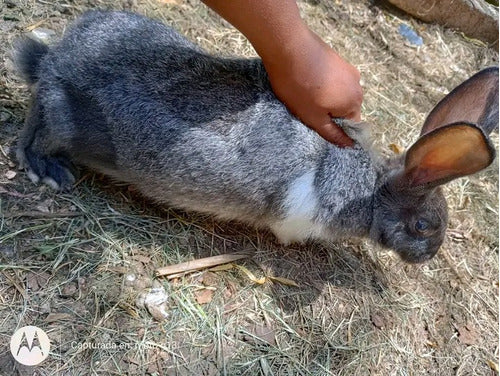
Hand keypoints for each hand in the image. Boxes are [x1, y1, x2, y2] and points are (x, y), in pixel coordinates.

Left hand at [263, 29, 362, 146]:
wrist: (288, 47)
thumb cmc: (300, 87)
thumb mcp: (313, 118)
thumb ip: (332, 133)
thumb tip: (349, 145)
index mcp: (355, 102)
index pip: (352, 126)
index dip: (336, 130)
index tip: (318, 127)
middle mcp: (357, 84)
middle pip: (345, 108)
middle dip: (328, 113)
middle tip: (307, 112)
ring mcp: (347, 68)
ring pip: (337, 93)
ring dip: (323, 98)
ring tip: (303, 95)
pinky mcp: (335, 58)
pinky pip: (331, 79)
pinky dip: (320, 84)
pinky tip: (303, 82)